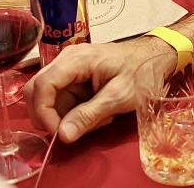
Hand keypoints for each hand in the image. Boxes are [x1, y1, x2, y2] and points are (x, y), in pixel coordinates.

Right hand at [25, 37, 172, 142]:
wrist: (156, 58)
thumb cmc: (142, 71)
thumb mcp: (119, 96)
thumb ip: (89, 115)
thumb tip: (62, 135)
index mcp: (76, 59)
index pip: (41, 85)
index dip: (43, 113)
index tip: (59, 132)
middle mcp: (67, 60)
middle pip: (37, 91)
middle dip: (51, 117)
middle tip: (76, 129)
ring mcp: (69, 69)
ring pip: (50, 100)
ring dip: (68, 116)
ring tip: (98, 118)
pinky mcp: (74, 78)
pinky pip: (63, 100)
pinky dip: (76, 112)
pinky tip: (99, 112)